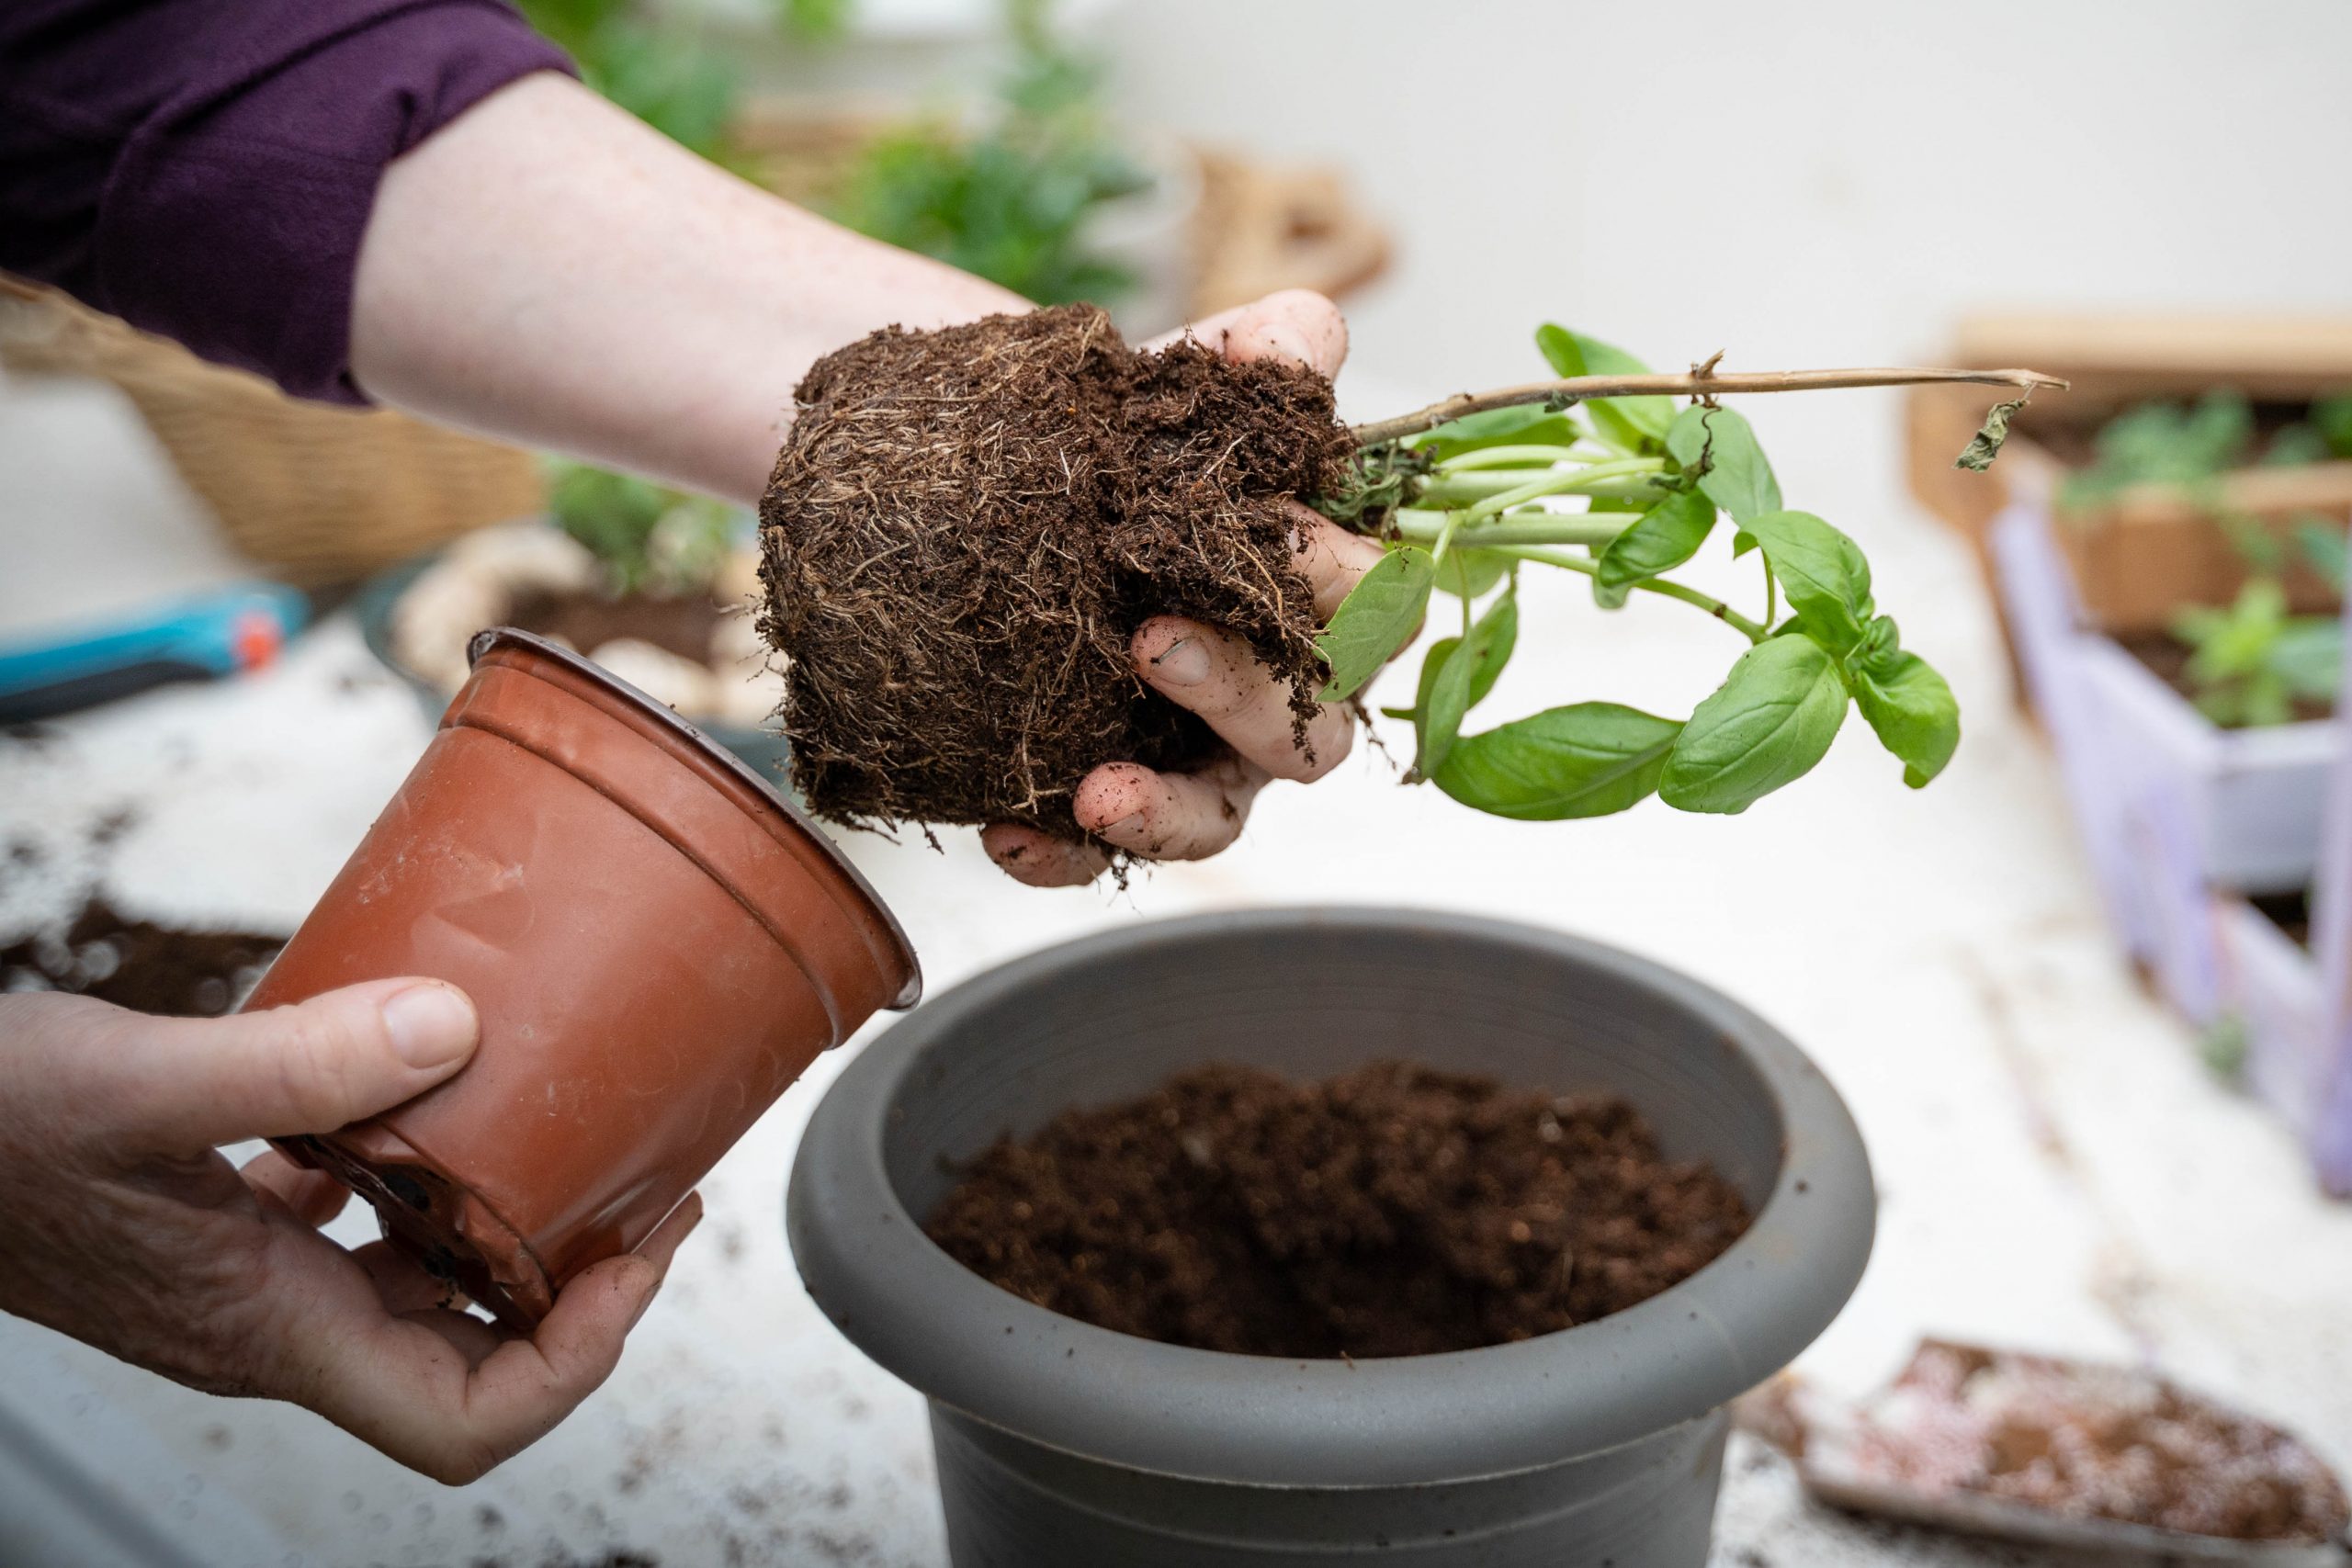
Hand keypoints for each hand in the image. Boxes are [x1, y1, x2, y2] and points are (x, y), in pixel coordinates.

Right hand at [0, 981, 697, 1483]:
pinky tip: (430, 1097)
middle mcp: (274, 1327)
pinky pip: (358, 1232)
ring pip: (420, 1293)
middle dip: (580, 1292)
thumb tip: (455, 1031)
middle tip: (650, 1193)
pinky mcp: (228, 1231)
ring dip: (511, 1234)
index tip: (637, 1255)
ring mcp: (251, 1285)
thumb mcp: (142, 1084)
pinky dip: (419, 1183)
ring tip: (581, 1144)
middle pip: (469, 1363)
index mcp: (273, 1331)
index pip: (465, 1420)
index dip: (579, 1359)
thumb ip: (297, 1067)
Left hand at [981, 290, 1383, 885]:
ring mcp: (1192, 753)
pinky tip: (1006, 832)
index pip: (1378, 607)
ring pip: (1224, 813)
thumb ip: (1239, 360)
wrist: (975, 475)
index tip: (1280, 528)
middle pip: (1313, 729)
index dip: (1342, 580)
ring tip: (1097, 791)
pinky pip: (1101, 853)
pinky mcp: (1103, 795)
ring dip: (1168, 809)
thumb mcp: (1160, 388)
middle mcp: (1272, 685)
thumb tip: (1303, 337)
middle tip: (1149, 639)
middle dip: (1243, 691)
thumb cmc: (1105, 438)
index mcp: (1313, 590)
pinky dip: (1061, 853)